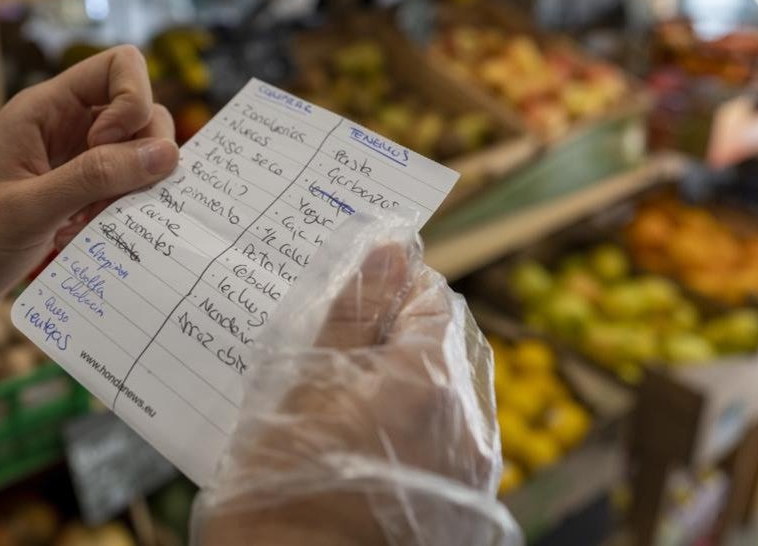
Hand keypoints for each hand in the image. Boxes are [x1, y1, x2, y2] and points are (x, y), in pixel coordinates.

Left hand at [0, 45, 177, 331]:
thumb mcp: (30, 208)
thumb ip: (97, 176)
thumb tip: (166, 153)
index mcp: (44, 110)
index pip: (119, 67)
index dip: (132, 103)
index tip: (107, 149)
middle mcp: (62, 129)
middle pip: (138, 112)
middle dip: (143, 152)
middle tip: (109, 194)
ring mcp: (69, 165)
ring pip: (134, 155)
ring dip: (134, 187)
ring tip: (94, 221)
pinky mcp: (72, 200)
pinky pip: (118, 191)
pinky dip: (120, 211)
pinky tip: (87, 236)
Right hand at [194, 231, 516, 544]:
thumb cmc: (287, 488)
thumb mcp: (305, 386)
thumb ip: (352, 314)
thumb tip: (388, 250)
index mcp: (433, 381)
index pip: (434, 301)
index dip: (393, 286)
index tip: (352, 290)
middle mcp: (469, 424)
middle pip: (446, 348)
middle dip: (400, 334)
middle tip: (339, 340)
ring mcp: (470, 471)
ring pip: (447, 396)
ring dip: (404, 381)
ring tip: (343, 394)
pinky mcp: (460, 507)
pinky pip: (445, 442)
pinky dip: (412, 426)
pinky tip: (363, 440)